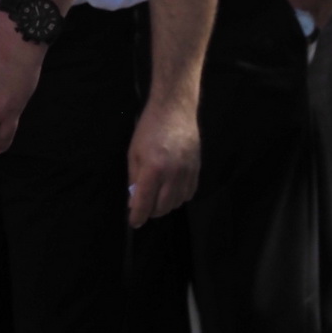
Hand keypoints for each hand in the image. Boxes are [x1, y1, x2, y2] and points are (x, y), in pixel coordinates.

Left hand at [126, 98, 200, 227]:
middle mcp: (173, 174)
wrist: (175, 110)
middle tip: (143, 207)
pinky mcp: (197, 169)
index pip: (145, 202)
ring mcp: (187, 172)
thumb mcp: (134, 153)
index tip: (134, 222)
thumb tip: (134, 201)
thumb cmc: (148, 129)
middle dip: (151, 212)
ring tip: (156, 197)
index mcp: (153, 169)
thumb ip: (134, 179)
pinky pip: (189, 193)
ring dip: (165, 205)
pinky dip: (179, 197)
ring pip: (177, 203)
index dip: (138, 216)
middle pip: (163, 207)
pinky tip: (171, 190)